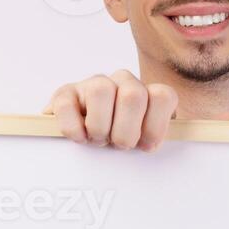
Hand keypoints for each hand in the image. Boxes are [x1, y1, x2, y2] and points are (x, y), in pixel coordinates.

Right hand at [41, 70, 178, 151]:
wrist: (86, 133)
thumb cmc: (119, 138)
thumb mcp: (142, 139)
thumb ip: (153, 139)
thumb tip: (151, 147)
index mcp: (147, 92)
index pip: (162, 96)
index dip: (155, 127)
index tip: (145, 146)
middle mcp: (122, 82)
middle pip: (133, 96)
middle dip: (126, 131)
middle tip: (118, 145)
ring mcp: (93, 84)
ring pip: (101, 90)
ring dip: (100, 126)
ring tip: (98, 139)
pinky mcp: (65, 93)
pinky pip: (67, 104)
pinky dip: (74, 128)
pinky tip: (79, 138)